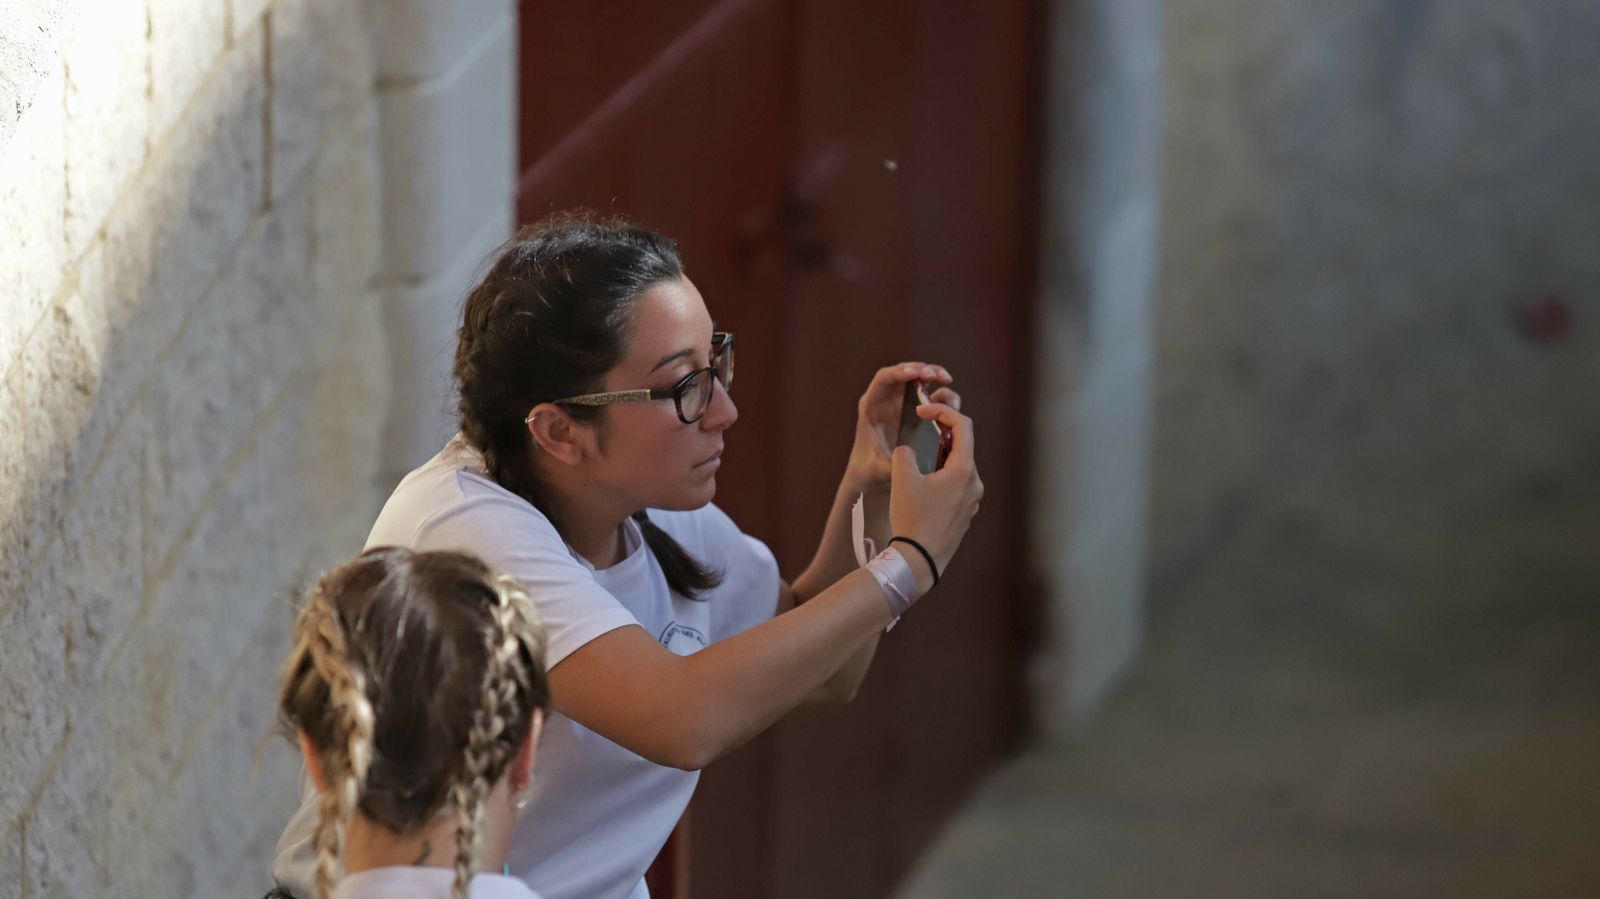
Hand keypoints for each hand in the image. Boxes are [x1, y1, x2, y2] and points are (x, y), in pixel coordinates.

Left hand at [845, 362, 960, 494]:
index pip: (883, 379)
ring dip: (935, 376)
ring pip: (921, 380)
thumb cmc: (868, 471)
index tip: (913, 374)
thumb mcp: (876, 470)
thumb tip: (908, 460)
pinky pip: (932, 397)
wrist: (873, 476)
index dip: (898, 372)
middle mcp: (888, 400)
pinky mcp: (917, 413)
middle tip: (936, 375)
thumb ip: (889, 466)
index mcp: (872, 406)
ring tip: (947, 380)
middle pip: (905, 373)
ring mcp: (903, 404)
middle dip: (921, 369)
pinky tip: (954, 405)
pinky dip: (944, 396)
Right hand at [888, 403, 982, 591]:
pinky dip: (942, 478)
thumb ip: (906, 453)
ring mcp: (972, 501)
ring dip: (940, 459)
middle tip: (919, 434)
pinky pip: (957, 488)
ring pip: (959, 468)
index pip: (963, 426)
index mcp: (964, 470)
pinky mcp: (966, 515)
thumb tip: (909, 449)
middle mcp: (975, 484)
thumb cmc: (912, 518)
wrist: (919, 560)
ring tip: (917, 464)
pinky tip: (922, 489)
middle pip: (962, 447)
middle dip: (940, 436)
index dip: (942, 412)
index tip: (922, 412)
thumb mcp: (902, 478)